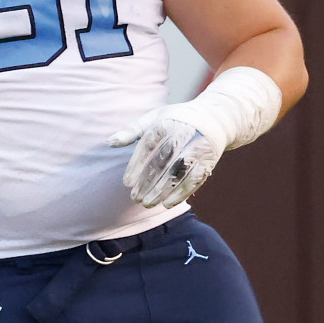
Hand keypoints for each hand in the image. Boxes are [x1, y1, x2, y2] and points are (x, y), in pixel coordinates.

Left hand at [107, 104, 225, 208]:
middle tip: (135, 198)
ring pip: (177, 173)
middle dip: (147, 182)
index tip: (126, 183)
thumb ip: (131, 131)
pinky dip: (181, 193)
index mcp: (165, 123)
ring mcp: (197, 148)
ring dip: (162, 190)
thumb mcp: (153, 118)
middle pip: (162, 162)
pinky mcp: (208, 160)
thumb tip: (110, 142)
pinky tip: (167, 204)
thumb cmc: (175, 119)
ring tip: (147, 203)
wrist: (213, 119)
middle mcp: (182, 134)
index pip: (147, 147)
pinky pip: (194, 179)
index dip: (136, 166)